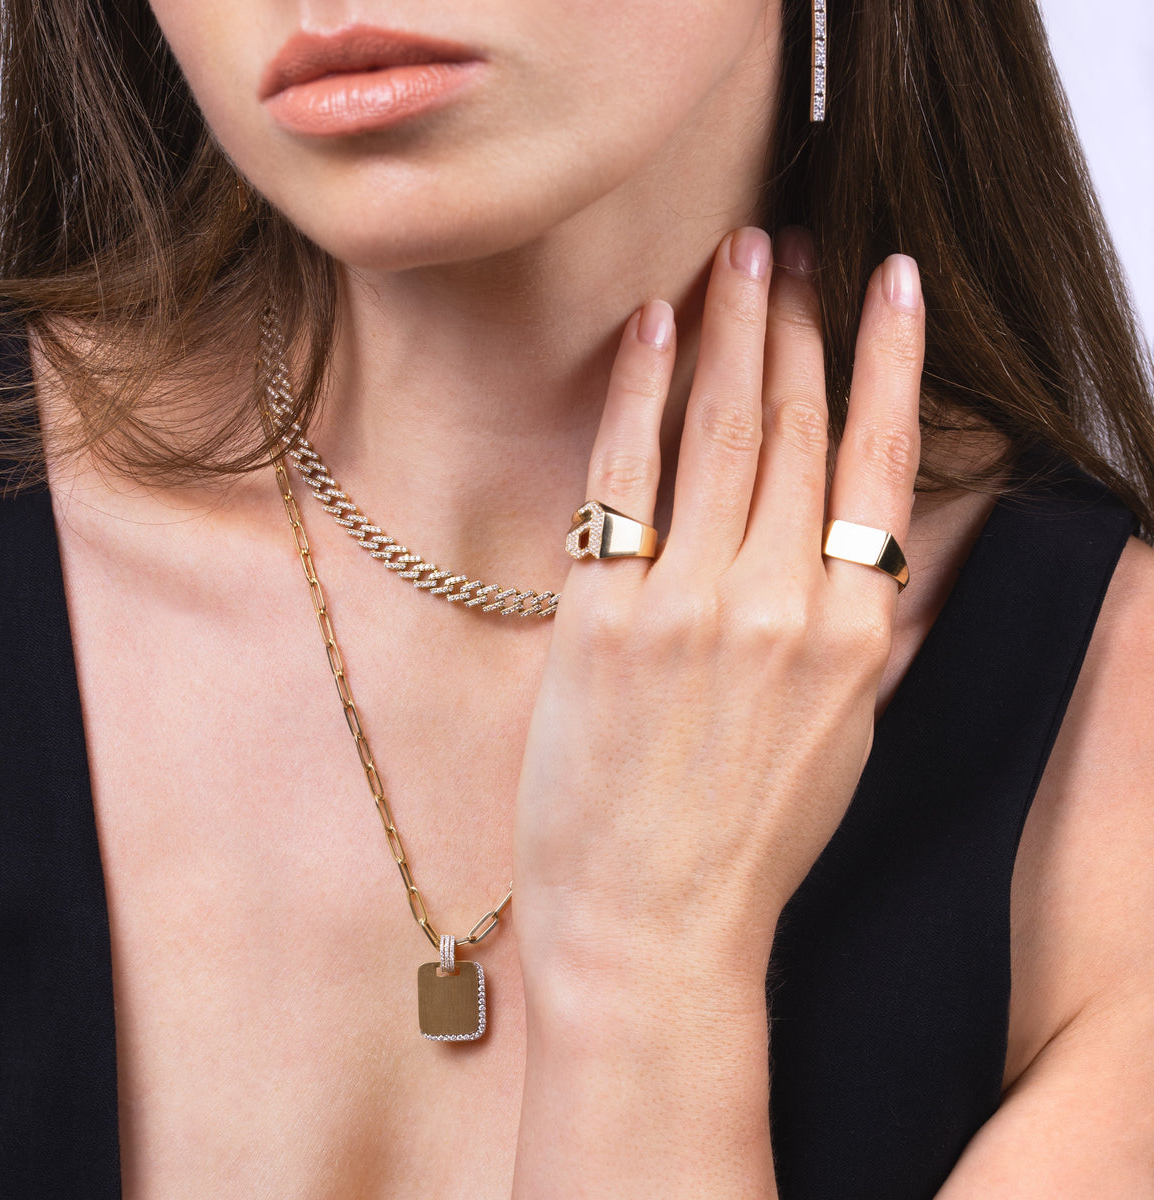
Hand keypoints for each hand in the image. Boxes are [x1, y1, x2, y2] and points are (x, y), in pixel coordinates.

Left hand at [512, 226, 924, 980]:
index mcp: (854, 633)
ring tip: (738, 257)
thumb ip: (853, 627)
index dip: (887, 357)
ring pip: (723, 431)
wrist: (651, 919)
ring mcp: (690, 603)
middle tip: (793, 246)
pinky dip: (640, 393)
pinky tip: (653, 327)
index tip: (888, 280)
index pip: (880, 459)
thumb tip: (857, 536)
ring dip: (731, 330)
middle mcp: (781, 602)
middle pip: (797, 425)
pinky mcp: (605, 614)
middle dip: (798, 321)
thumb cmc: (748, 840)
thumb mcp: (840, 733)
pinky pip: (627, 475)